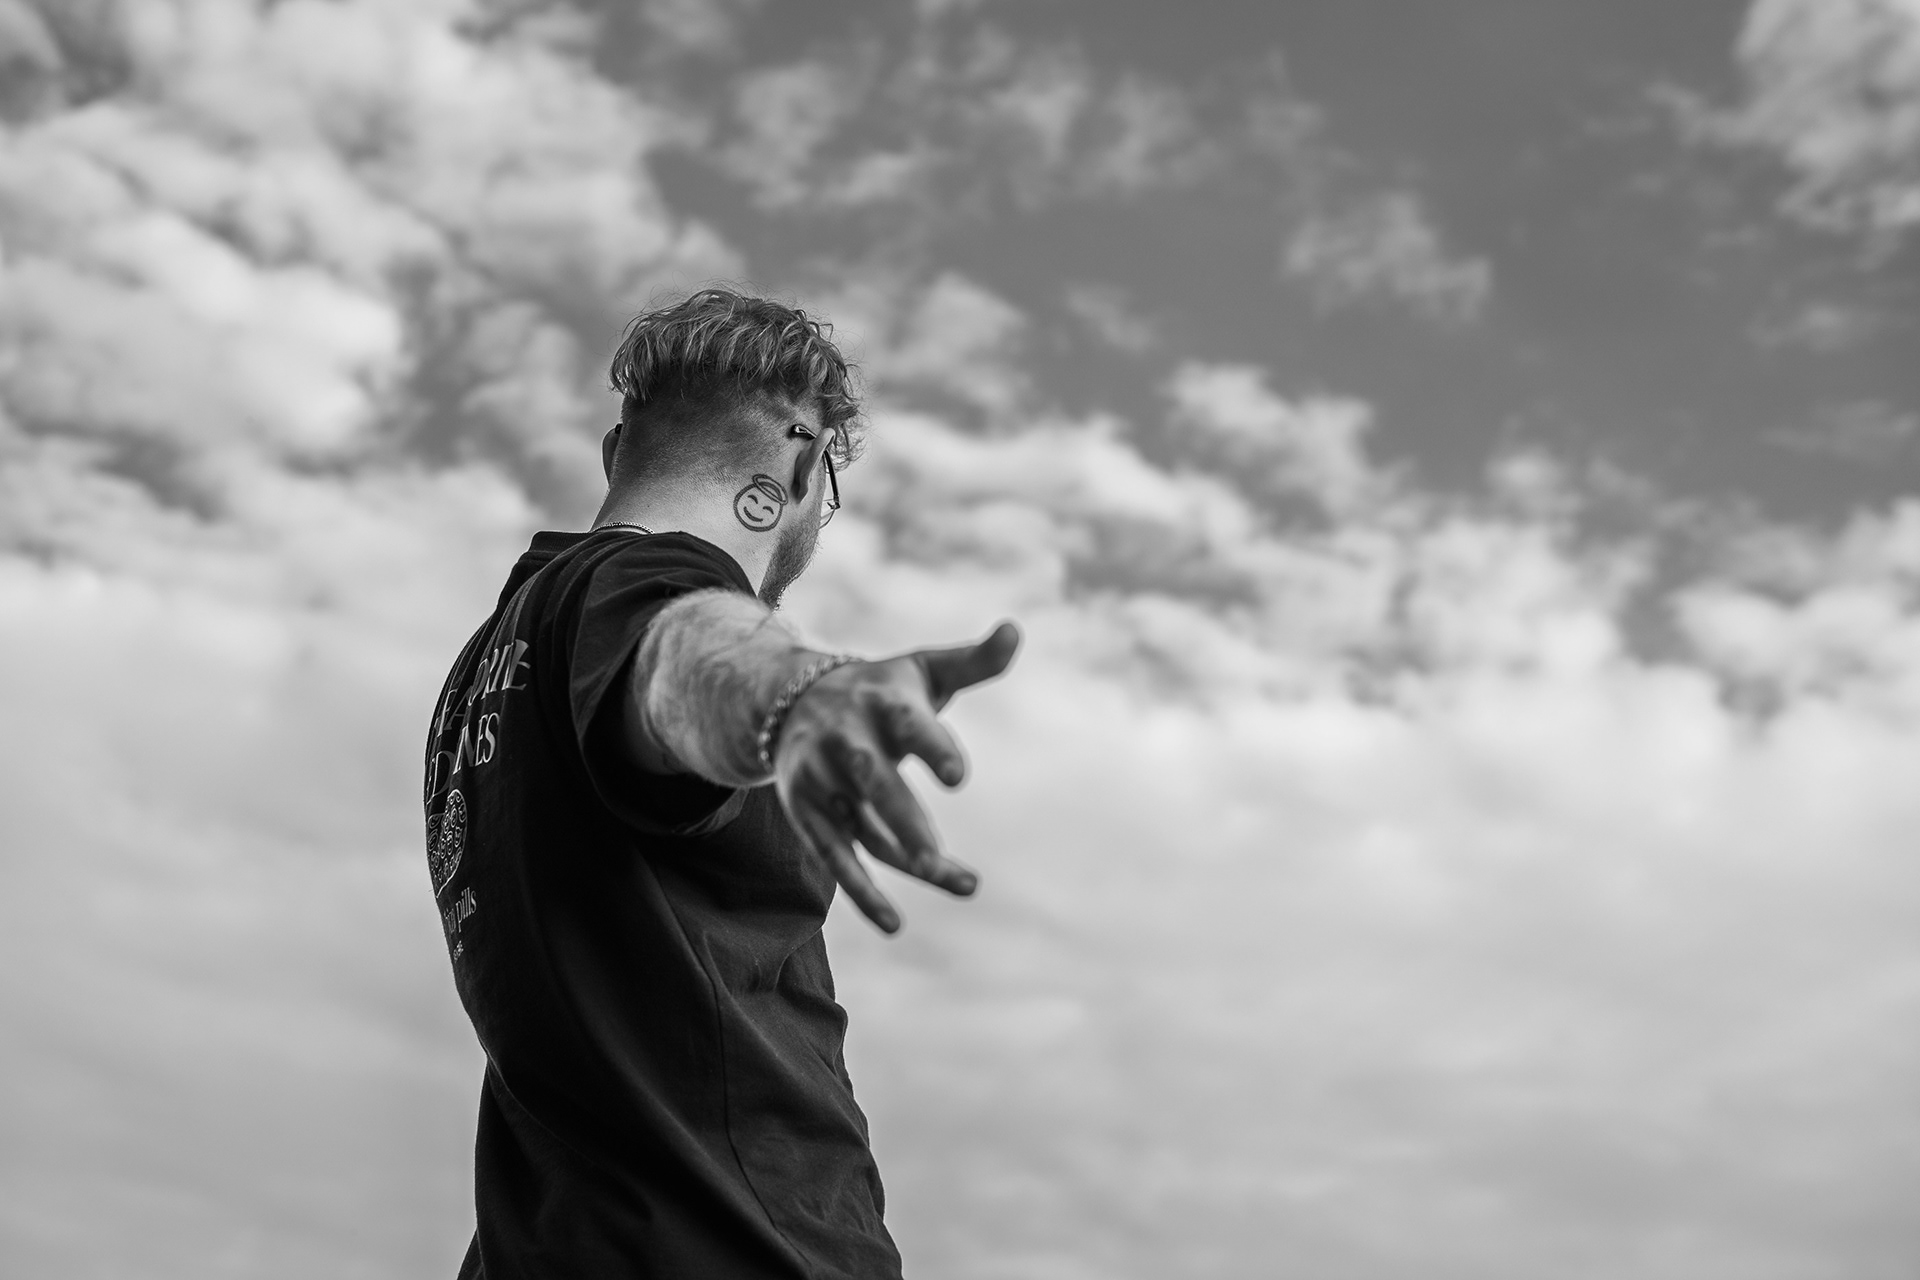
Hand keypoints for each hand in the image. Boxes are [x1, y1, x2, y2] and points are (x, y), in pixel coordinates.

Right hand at [773, 621, 1020, 932]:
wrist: (789, 701)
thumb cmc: (880, 689)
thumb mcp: (923, 669)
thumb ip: (973, 659)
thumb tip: (1016, 628)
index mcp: (878, 702)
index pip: (906, 724)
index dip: (931, 747)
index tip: (958, 776)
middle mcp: (844, 741)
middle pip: (875, 784)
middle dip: (904, 820)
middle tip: (940, 858)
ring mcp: (823, 782)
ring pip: (864, 829)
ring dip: (909, 862)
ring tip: (965, 882)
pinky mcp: (810, 815)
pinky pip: (835, 859)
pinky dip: (862, 894)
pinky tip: (895, 925)